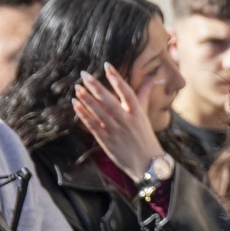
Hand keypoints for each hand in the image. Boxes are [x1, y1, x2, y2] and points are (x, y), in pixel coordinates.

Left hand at [74, 63, 162, 181]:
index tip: (107, 65)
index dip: (116, 78)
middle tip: (84, 74)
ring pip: (99, 112)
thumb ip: (145, 95)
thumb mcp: (146, 114)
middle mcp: (126, 120)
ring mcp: (116, 131)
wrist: (147, 164)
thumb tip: (153, 78)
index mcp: (137, 112)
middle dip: (95, 86)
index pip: (126, 91)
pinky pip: (93, 126)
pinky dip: (84, 115)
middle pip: (109, 100)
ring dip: (86, 99)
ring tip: (77, 88)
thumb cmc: (145, 137)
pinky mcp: (107, 141)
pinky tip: (76, 105)